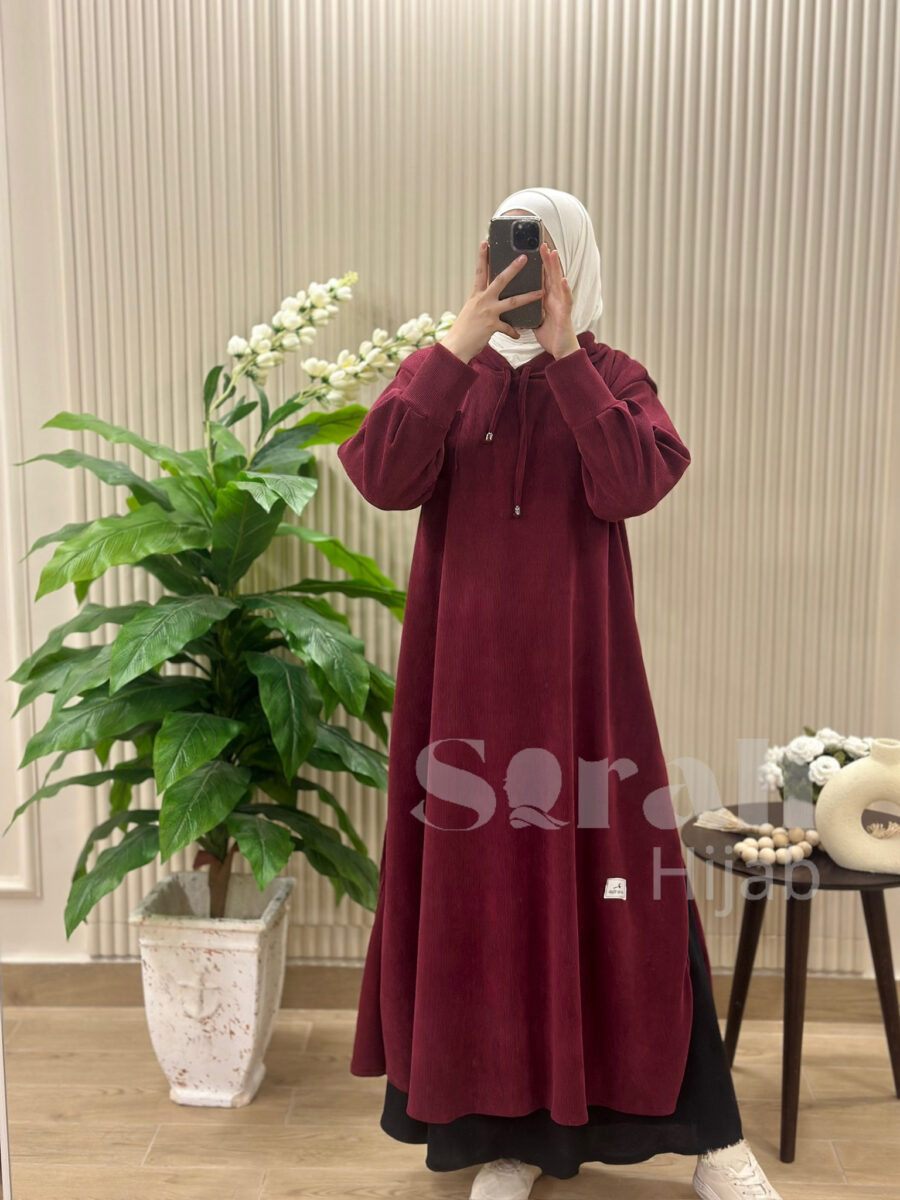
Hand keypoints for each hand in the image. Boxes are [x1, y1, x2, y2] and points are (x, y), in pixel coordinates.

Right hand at [440, 242, 543, 362]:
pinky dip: (513, 332)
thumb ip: (481, 304)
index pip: (480, 272)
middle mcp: (482, 301)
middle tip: (524, 257)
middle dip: (513, 268)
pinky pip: (508, 328)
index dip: (482, 257)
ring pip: (512, 302)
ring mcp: (488, 312)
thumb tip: (487, 300)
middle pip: (500, 280)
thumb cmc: (463, 330)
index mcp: (476, 295)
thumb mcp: (470, 311)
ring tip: (541, 292)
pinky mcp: (492, 326)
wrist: (456, 346)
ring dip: (528, 296)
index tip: (486, 243)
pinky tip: (518, 334)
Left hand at [533, 242, 578, 358]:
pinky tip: (563, 280)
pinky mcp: (566, 314)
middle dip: (546, 258)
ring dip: (557, 267)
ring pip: (559, 282)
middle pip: (550, 274)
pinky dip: (566, 289)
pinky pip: (566, 300)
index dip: (539, 264)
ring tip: (553, 253)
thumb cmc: (550, 336)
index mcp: (547, 298)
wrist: (561, 351)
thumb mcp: (536, 319)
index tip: (533, 250)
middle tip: (541, 242)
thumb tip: (515, 305)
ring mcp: (562, 304)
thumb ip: (528, 309)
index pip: (542, 277)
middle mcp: (555, 298)